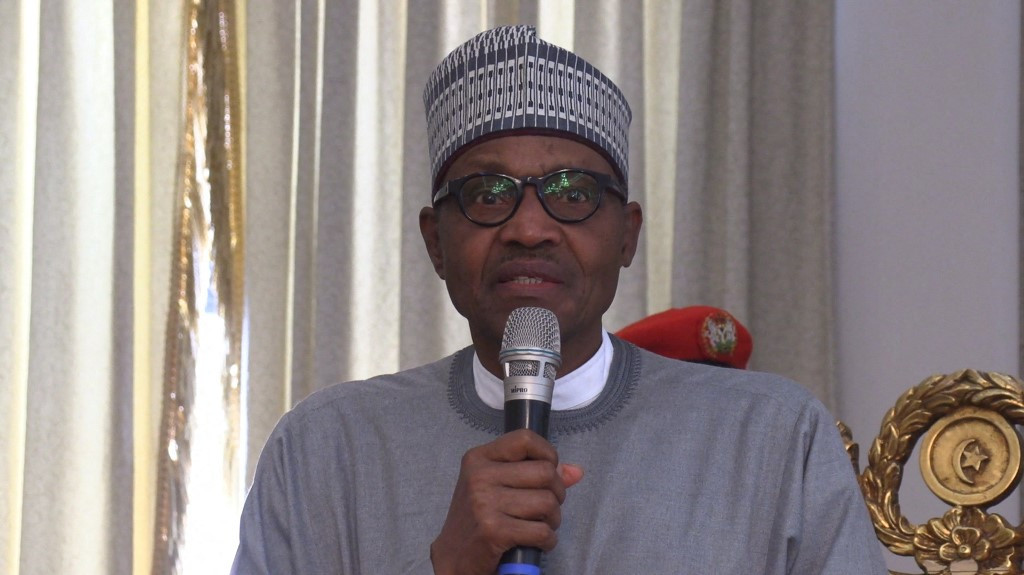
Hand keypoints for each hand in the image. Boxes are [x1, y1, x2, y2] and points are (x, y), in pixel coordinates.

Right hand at [429, 429, 584, 574]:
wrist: (454, 557)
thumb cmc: (479, 519)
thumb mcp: (497, 487)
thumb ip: (535, 474)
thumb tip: (576, 471)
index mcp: (479, 458)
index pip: (525, 439)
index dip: (547, 454)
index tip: (548, 472)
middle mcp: (479, 476)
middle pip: (545, 472)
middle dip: (556, 494)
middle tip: (546, 508)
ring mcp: (484, 503)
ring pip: (547, 502)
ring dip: (553, 519)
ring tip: (541, 525)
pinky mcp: (493, 530)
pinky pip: (541, 531)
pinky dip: (548, 540)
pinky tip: (538, 542)